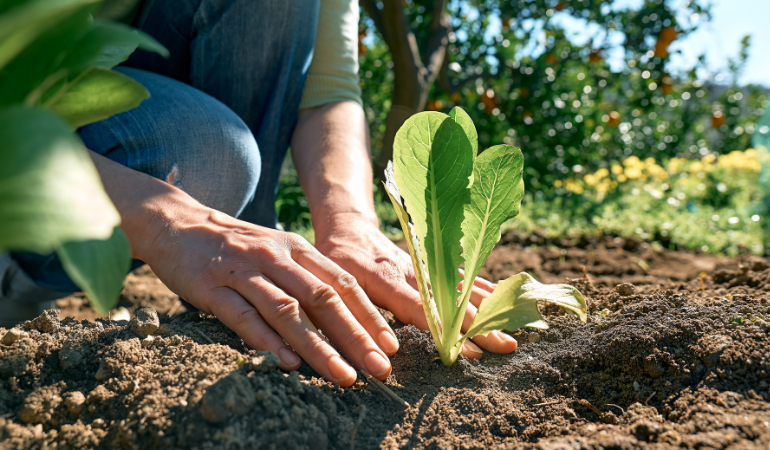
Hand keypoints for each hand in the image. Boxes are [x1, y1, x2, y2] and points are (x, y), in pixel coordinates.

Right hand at [142, 199, 398, 386]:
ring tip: (342, 375)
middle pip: (323, 299)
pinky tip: (286, 362)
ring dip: (318, 346)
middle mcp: (276, 257)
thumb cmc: (238, 246)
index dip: (368, 315)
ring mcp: (243, 271)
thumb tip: (347, 319)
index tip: (391, 346)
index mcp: (298, 249)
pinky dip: (266, 339)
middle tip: (379, 368)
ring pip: (287, 311)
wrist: (178, 223)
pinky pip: (242, 315)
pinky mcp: (211, 286)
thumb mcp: (280, 251)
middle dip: (355, 336)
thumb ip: (309, 279)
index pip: (342, 283)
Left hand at [313, 213, 517, 357]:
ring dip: (489, 308)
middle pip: (451, 301)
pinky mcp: (433, 262)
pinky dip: (484, 288)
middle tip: (505, 346)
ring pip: (462, 287)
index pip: (421, 308)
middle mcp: (412, 271)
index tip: (468, 348)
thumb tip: (379, 351)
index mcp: (386, 279)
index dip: (445, 328)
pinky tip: (505, 301)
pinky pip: (462, 275)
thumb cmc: (336, 262)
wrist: (348, 229)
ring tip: (513, 330)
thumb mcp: (335, 285)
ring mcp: (426, 265)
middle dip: (480, 324)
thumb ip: (354, 314)